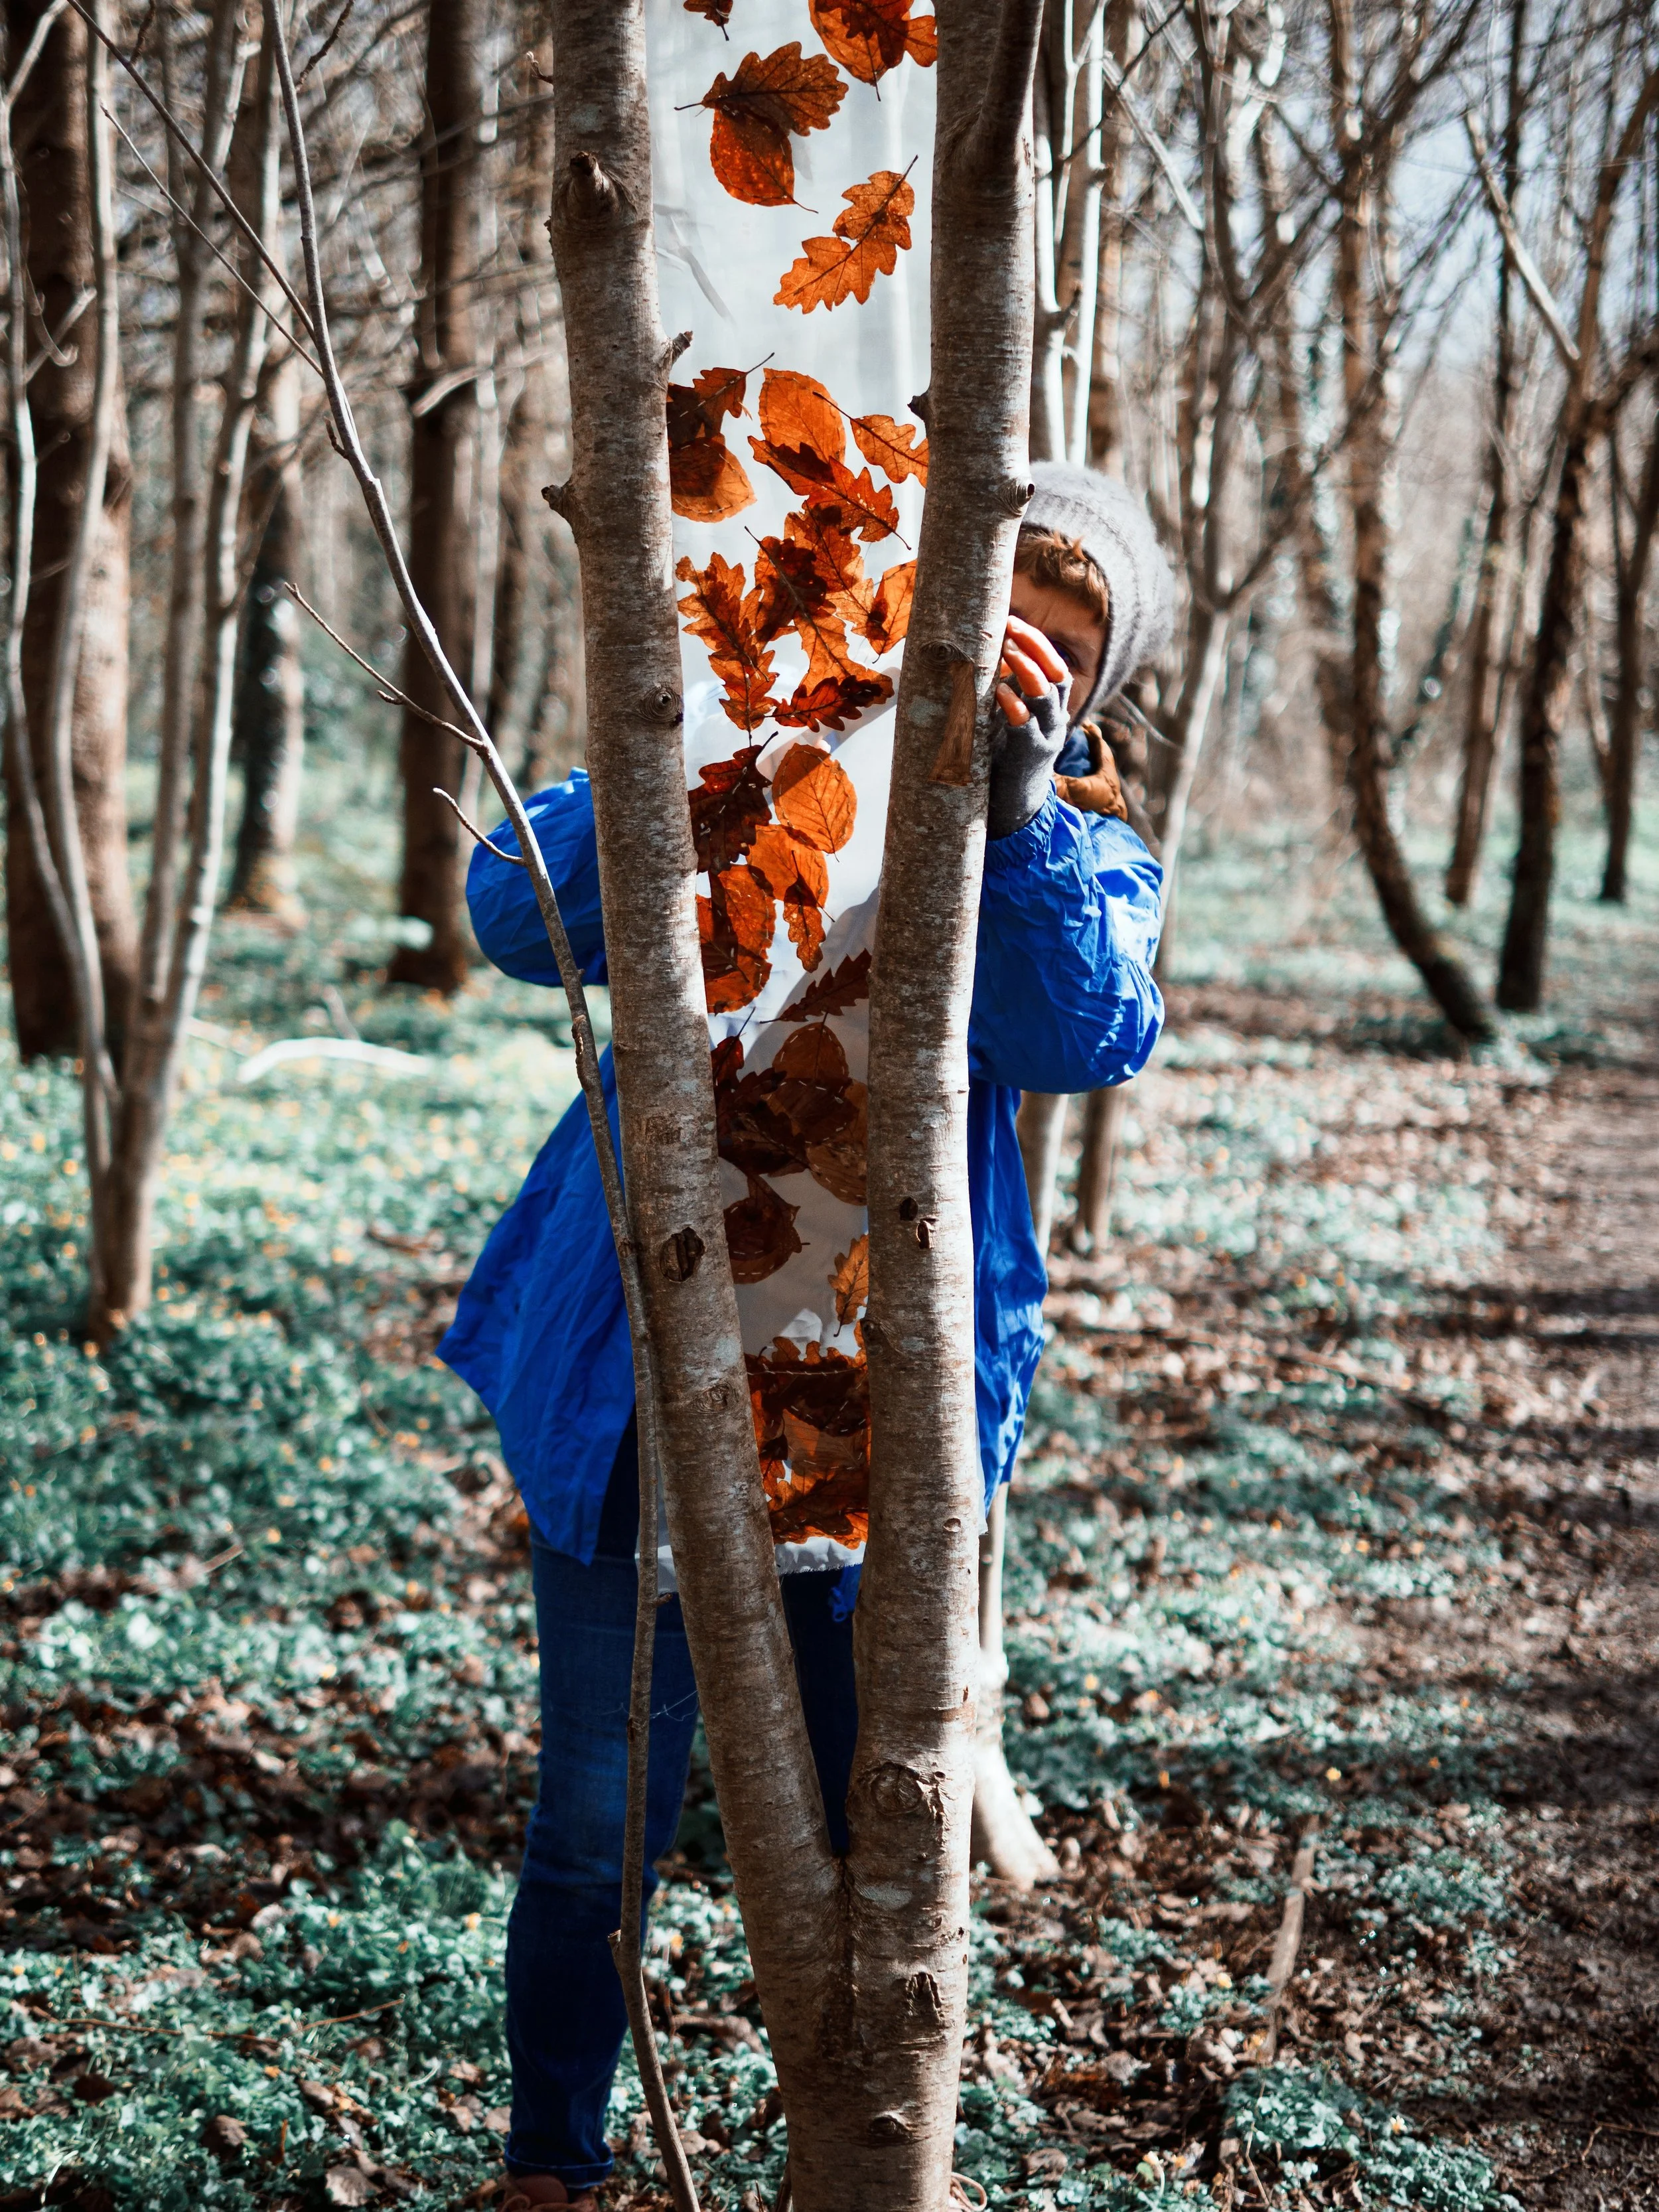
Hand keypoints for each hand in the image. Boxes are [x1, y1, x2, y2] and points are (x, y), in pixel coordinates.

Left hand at [986, 615, 1071, 840]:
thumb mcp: (1005, 718)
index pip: (1054, 664)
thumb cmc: (1003, 756)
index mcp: (1049, 706)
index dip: (1037, 641)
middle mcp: (1053, 718)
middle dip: (1036, 646)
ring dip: (1028, 669)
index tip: (1011, 620)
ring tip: (1008, 649)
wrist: (1013, 807)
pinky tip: (998, 692)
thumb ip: (1000, 690)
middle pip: (1057, 673)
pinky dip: (1013, 706)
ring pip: (1047, 696)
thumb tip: (973, 655)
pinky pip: (1026, 727)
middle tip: (1012, 628)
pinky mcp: (1029, 756)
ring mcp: (1045, 737)